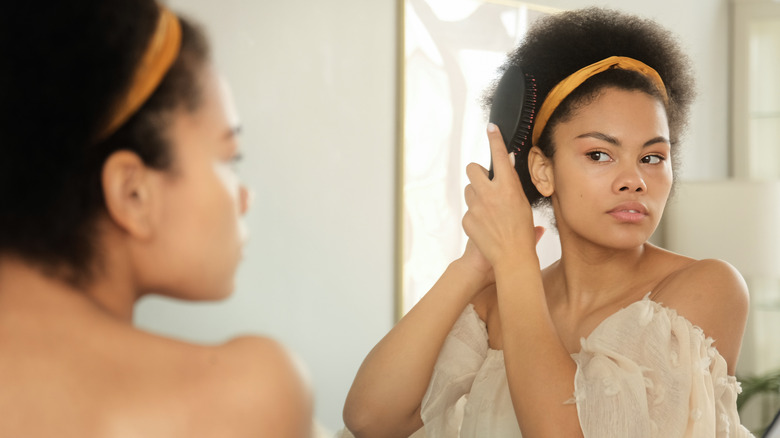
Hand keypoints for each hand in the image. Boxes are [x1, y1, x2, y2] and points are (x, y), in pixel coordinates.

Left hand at [462, 124, 542, 270]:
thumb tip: (508, 167)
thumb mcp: (523, 204)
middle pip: (472, 169)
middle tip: (485, 182)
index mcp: (508, 187)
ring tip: (489, 210)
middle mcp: (489, 193)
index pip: (500, 155)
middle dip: (477, 172)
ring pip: (469, 190)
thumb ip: (512, 185)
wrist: (512, 257)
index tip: (491, 128)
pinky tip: (486, 225)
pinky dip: (475, 214)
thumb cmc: (523, 233)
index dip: (495, 139)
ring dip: (476, 195)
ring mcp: (475, 206)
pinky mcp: (467, 219)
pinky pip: (469, 210)